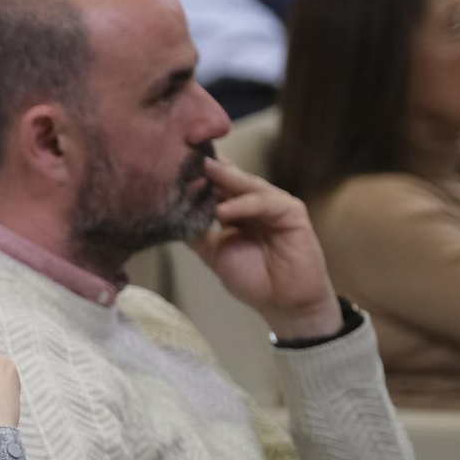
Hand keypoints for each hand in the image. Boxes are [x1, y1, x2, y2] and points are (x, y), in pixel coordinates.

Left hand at [186, 158, 340, 339]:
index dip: (197, 175)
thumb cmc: (253, 278)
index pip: (216, 184)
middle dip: (208, 168)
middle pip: (229, 179)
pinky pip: (265, 202)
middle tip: (187, 155)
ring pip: (247, 185)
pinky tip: (222, 210)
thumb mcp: (214, 253)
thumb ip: (195, 233)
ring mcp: (274, 204)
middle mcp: (254, 202)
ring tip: (202, 174)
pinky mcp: (292, 211)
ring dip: (224, 179)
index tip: (172, 164)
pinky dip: (243, 204)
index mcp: (236, 208)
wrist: (284, 303)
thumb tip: (167, 216)